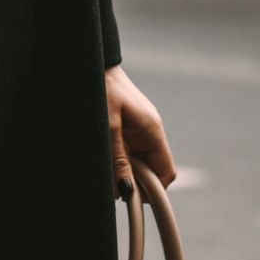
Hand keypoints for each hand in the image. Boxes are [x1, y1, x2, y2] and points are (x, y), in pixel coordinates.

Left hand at [106, 64, 175, 201]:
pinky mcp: (127, 126)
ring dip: (123, 171)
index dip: (153, 190)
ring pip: (138, 162)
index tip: (132, 198)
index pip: (166, 172)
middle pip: (152, 170)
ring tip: (104, 171)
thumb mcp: (108, 127)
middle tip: (111, 186)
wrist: (93, 61)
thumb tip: (126, 191)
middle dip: (134, 182)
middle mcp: (150, 131)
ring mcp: (139, 128)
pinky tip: (102, 159)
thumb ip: (118, 159)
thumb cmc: (102, 89)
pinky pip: (128, 151)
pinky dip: (117, 160)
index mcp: (153, 131)